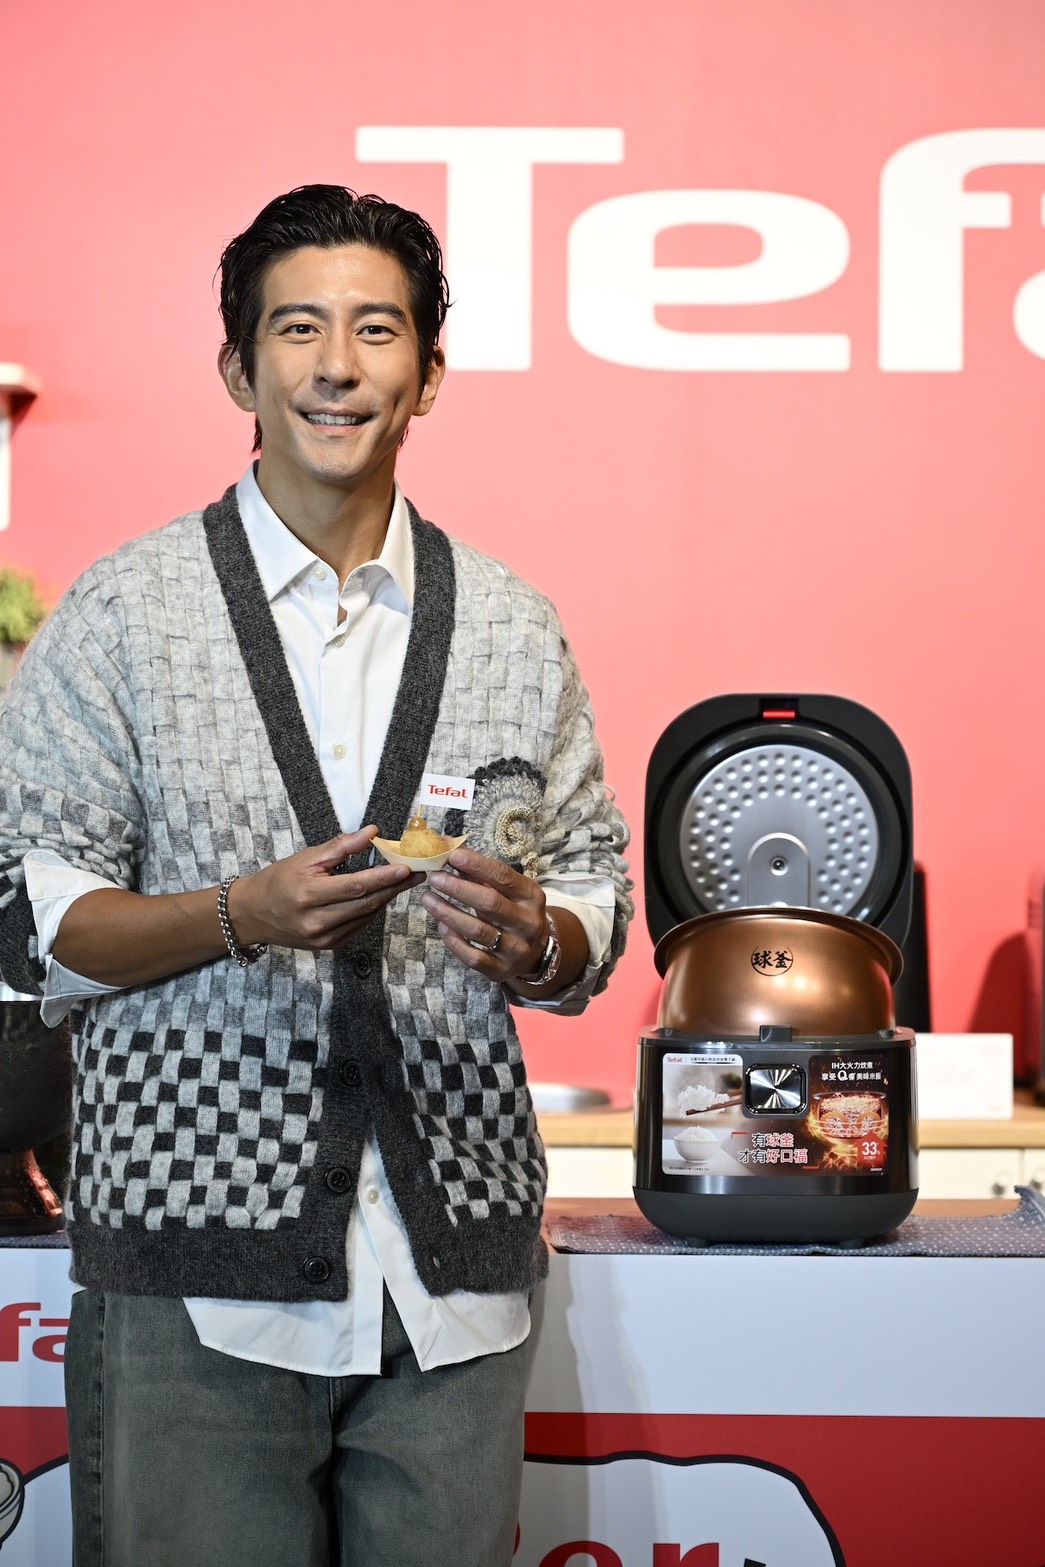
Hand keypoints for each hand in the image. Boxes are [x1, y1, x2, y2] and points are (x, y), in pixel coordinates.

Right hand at [227, 826, 423, 950]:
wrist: (253, 914)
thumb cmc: (279, 880)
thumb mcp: (306, 858)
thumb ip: (341, 846)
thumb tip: (373, 832)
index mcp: (308, 896)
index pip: (355, 887)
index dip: (383, 878)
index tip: (406, 868)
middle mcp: (316, 922)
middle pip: (366, 904)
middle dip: (394, 887)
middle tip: (418, 873)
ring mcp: (323, 938)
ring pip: (366, 917)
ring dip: (387, 898)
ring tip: (405, 882)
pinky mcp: (328, 947)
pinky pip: (359, 927)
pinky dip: (372, 910)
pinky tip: (382, 896)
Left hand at [421, 847, 551, 982]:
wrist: (535, 952)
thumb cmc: (514, 911)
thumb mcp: (509, 890)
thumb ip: (482, 873)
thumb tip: (449, 849)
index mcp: (532, 897)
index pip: (503, 877)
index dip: (477, 865)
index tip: (453, 856)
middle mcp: (528, 923)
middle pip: (489, 903)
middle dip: (458, 888)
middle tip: (434, 877)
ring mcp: (516, 949)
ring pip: (478, 931)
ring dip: (449, 913)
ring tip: (427, 898)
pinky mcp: (501, 970)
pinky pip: (473, 957)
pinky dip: (454, 941)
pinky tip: (441, 925)